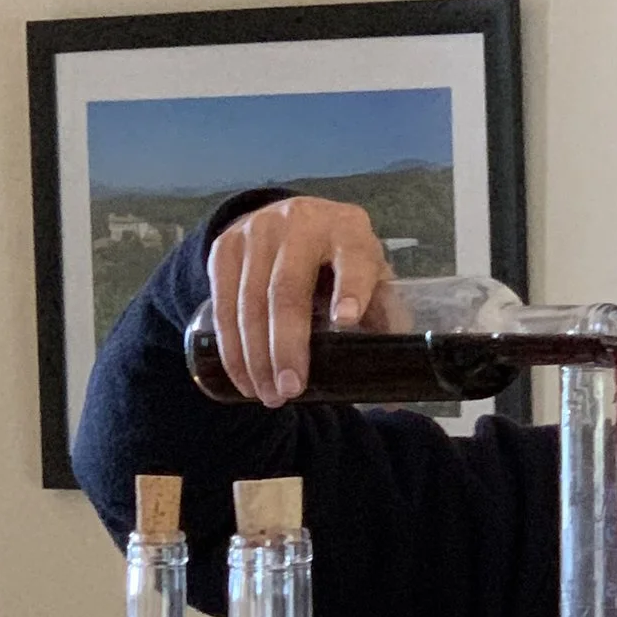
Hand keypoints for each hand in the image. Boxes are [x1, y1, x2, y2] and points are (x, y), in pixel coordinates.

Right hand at [203, 197, 393, 404]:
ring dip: (255, 356)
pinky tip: (244, 377)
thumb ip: (384, 321)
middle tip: (290, 390)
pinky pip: (222, 303)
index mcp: (349, 229)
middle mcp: (301, 222)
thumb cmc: (340, 262)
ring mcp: (258, 231)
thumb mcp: (370, 278)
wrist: (292, 222)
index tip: (346, 320)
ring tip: (268, 395)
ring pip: (249, 301)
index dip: (350, 289)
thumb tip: (393, 389)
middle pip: (287, 289)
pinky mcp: (226, 246)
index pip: (352, 258)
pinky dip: (231, 347)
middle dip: (287, 345)